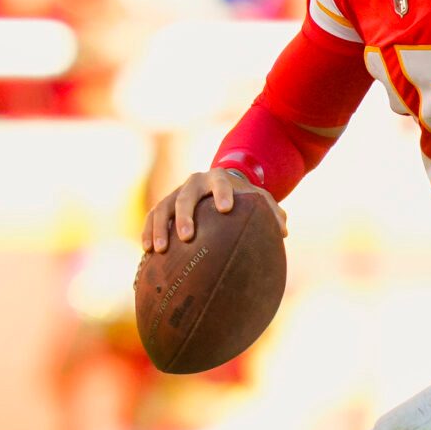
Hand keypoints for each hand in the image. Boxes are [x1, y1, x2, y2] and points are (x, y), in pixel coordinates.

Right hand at [143, 167, 286, 254]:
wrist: (219, 185)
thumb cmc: (243, 197)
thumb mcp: (259, 199)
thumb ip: (272, 212)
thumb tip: (283, 231)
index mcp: (219, 178)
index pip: (221, 184)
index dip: (223, 194)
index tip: (226, 209)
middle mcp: (194, 182)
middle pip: (186, 197)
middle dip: (185, 216)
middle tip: (186, 236)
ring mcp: (176, 193)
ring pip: (163, 207)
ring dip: (159, 228)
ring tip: (159, 249)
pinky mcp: (164, 205)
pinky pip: (152, 217)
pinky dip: (148, 231)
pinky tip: (147, 251)